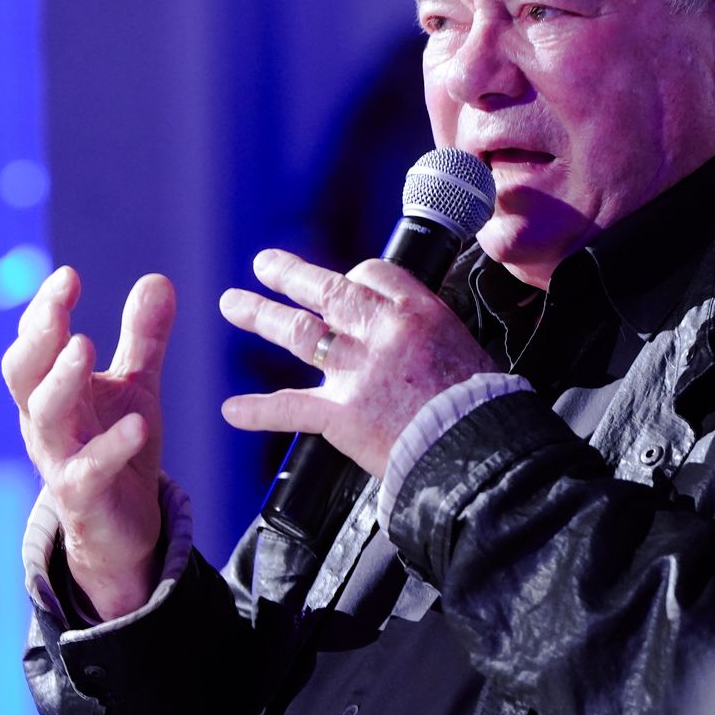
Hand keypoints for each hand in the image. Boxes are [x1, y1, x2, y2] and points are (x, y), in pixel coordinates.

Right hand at [2, 267, 174, 618]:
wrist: (124, 526)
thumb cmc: (120, 447)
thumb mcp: (135, 386)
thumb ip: (142, 338)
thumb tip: (157, 278)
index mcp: (53, 390)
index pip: (36, 343)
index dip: (45, 310)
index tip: (67, 276)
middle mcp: (46, 422)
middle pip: (25, 374)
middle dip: (39, 336)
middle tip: (60, 304)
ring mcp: (59, 459)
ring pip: (46, 417)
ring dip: (62, 380)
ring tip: (83, 347)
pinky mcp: (83, 496)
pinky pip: (88, 471)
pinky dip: (110, 447)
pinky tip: (138, 426)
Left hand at [218, 249, 497, 476]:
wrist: (478, 451)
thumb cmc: (481, 408)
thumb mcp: (464, 348)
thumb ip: (428, 337)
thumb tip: (417, 340)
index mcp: (417, 312)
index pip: (374, 274)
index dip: (354, 277)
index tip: (343, 280)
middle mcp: (381, 332)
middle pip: (327, 291)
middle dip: (290, 275)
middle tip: (264, 264)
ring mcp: (357, 371)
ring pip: (298, 332)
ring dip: (261, 315)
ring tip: (233, 303)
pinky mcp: (341, 415)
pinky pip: (289, 408)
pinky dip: (258, 410)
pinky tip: (232, 409)